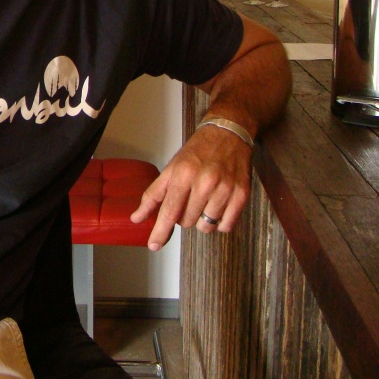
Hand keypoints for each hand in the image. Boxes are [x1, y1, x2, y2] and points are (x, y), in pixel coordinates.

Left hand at [129, 125, 251, 250]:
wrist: (228, 133)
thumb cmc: (198, 151)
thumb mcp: (172, 167)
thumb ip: (154, 195)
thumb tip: (137, 217)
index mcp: (183, 174)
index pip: (169, 210)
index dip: (160, 231)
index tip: (154, 245)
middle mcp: (205, 182)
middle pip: (187, 221)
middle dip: (184, 216)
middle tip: (189, 198)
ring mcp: (225, 189)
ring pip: (206, 226)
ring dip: (202, 220)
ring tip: (204, 200)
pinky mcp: (241, 195)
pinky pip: (226, 226)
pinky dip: (219, 222)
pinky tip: (217, 206)